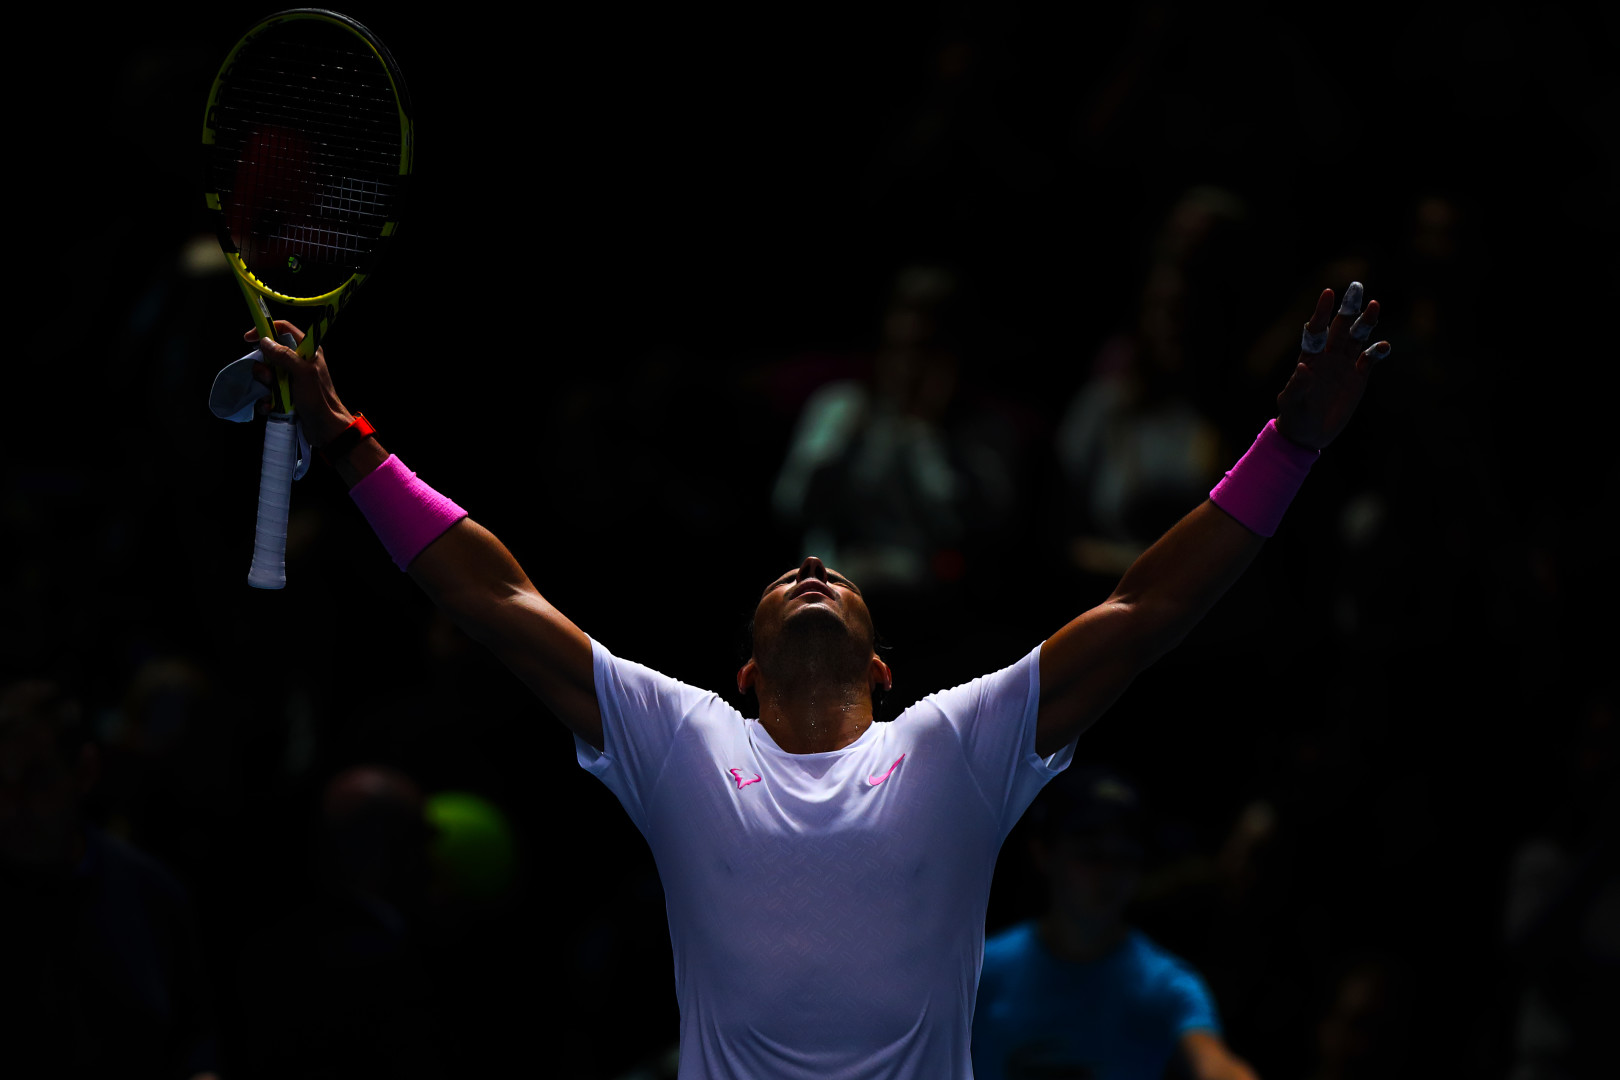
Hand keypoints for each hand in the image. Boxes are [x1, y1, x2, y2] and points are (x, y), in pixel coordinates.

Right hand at [245, 321, 353, 446]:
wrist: (325, 429)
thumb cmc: (319, 399)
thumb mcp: (303, 373)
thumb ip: (285, 355)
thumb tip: (265, 341)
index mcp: (307, 351)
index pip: (284, 330)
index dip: (266, 330)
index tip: (249, 338)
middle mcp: (298, 363)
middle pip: (269, 354)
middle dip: (264, 367)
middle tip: (269, 378)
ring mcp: (290, 379)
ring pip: (265, 374)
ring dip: (264, 386)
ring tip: (273, 396)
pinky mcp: (285, 395)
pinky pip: (266, 392)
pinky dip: (266, 400)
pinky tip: (271, 407)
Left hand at [1274, 282, 1389, 449]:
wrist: (1309, 433)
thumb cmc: (1294, 416)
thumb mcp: (1292, 402)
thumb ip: (1297, 385)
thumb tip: (1303, 367)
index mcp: (1310, 356)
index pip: (1316, 329)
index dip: (1322, 312)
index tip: (1328, 292)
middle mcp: (1328, 355)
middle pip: (1340, 326)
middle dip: (1348, 308)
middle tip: (1357, 287)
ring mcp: (1344, 363)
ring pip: (1357, 337)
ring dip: (1366, 322)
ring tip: (1374, 305)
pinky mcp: (1358, 376)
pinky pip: (1370, 358)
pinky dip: (1378, 351)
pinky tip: (1384, 347)